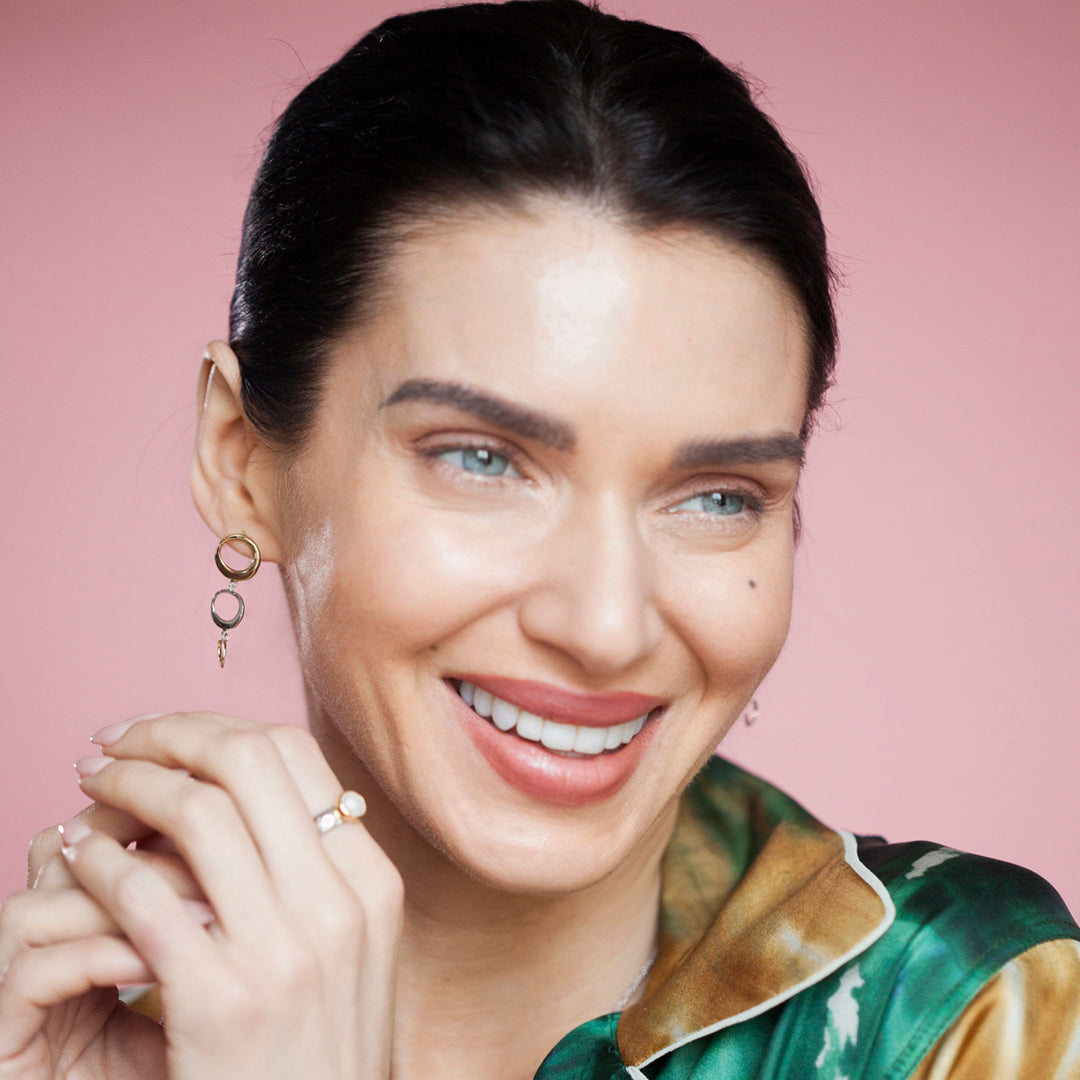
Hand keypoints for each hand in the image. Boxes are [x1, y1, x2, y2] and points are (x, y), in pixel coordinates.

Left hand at [1, 713, 402, 1079]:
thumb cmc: (315, 1045)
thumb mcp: (348, 946)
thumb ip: (313, 866)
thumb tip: (237, 786)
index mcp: (371, 881)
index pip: (293, 753)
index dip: (217, 726)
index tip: (166, 732)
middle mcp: (340, 902)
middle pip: (248, 761)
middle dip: (168, 735)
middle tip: (116, 744)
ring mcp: (287, 951)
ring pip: (197, 811)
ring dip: (129, 784)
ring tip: (91, 787)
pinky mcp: (221, 1000)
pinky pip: (147, 895)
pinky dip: (101, 861)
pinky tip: (77, 855)